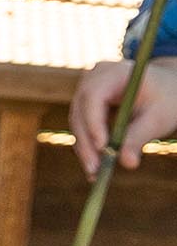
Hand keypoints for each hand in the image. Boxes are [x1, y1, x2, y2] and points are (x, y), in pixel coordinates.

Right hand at [68, 58, 176, 177]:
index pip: (94, 96)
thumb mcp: (158, 118)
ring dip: (84, 147)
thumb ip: (139, 137)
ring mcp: (87, 88)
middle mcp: (93, 78)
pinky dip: (88, 143)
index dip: (94, 122)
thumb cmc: (167, 97)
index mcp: (113, 72)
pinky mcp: (87, 101)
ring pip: (78, 121)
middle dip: (86, 142)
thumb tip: (127, 163)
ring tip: (94, 172)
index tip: (102, 147)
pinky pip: (83, 124)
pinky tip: (94, 164)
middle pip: (80, 111)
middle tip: (94, 169)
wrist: (167, 86)